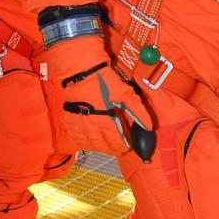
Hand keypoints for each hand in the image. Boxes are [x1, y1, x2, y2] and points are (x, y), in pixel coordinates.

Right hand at [45, 36, 154, 157]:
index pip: (116, 142)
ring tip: (105, 144)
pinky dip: (84, 142)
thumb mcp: (124, 93)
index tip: (128, 146)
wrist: (79, 69)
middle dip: (112, 149)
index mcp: (105, 120)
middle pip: (102, 147)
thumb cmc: (103, 79)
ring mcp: (77, 125)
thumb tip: (150, 127)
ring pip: (89, 145)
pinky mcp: (68, 121)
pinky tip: (89, 140)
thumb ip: (137, 111)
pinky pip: (76, 138)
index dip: (123, 146)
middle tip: (118, 147)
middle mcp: (90, 126)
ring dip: (99, 147)